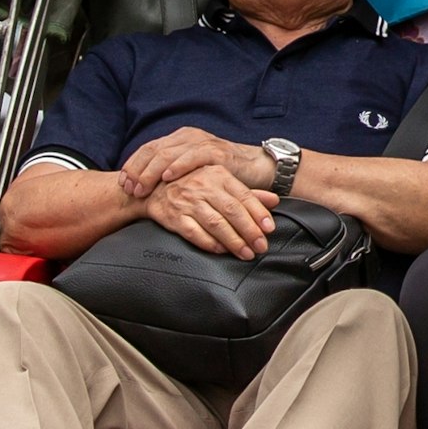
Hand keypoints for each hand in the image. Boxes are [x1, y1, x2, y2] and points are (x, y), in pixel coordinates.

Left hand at [121, 126, 265, 196]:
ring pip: (168, 154)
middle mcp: (188, 137)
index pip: (148, 149)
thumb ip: (172, 171)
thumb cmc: (222, 173)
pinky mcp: (216, 152)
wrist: (256, 167)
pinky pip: (192, 157)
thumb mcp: (192, 170)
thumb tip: (143, 184)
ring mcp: (202, 143)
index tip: (123, 183)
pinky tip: (167, 177)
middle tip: (129, 188)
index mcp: (179, 139)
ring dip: (151, 172)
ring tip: (142, 187)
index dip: (132, 165)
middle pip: (153, 150)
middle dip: (137, 171)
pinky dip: (178, 167)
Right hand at [143, 162, 276, 258]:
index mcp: (218, 175)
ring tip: (246, 253)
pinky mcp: (174, 217)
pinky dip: (209, 243)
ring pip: (215, 223)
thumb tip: (274, 200)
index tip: (270, 229)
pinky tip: (221, 251)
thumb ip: (247, 193)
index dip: (259, 213)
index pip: (243, 196)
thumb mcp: (220, 182)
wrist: (152, 188)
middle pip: (232, 211)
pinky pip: (194, 233)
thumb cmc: (192, 185)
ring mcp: (187, 202)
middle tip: (261, 246)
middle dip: (250, 231)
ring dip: (233, 241)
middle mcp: (203, 186)